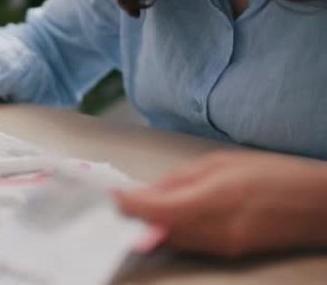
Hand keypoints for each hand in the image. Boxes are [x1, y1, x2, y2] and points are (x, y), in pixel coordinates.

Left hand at [115, 150, 326, 257]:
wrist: (319, 205)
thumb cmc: (274, 175)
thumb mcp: (220, 164)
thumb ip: (179, 180)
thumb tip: (148, 190)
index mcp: (206, 203)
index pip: (149, 210)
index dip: (124, 203)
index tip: (111, 194)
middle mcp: (209, 233)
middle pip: (154, 231)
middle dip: (133, 216)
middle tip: (119, 199)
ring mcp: (218, 248)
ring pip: (169, 240)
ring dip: (150, 225)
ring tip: (141, 205)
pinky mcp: (227, 254)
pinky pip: (188, 244)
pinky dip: (172, 231)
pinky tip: (169, 216)